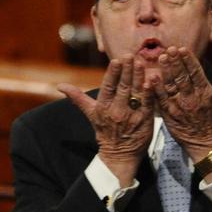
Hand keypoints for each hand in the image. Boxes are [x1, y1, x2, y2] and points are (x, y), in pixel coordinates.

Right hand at [58, 55, 154, 185]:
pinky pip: (148, 104)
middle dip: (127, 71)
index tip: (116, 60)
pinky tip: (151, 81)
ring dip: (138, 77)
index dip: (112, 73)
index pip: (108, 87)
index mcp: (103, 107)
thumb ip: (78, 98)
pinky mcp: (145, 120)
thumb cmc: (105, 131)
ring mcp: (131, 115)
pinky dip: (149, 93)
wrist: (119, 156)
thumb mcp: (90, 114)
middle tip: (131, 55)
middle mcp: (117, 110)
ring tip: (141, 63)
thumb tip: (59, 86)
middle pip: (122, 87)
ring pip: (135, 93)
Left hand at [152, 46, 211, 164]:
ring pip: (171, 85)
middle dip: (176, 62)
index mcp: (205, 92)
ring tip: (162, 58)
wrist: (207, 144)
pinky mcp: (169, 115)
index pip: (196, 72)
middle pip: (182, 77)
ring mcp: (179, 106)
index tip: (182, 49)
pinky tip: (152, 77)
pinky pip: (162, 100)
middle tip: (170, 49)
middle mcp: (192, 98)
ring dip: (166, 71)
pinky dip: (156, 89)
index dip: (189, 60)